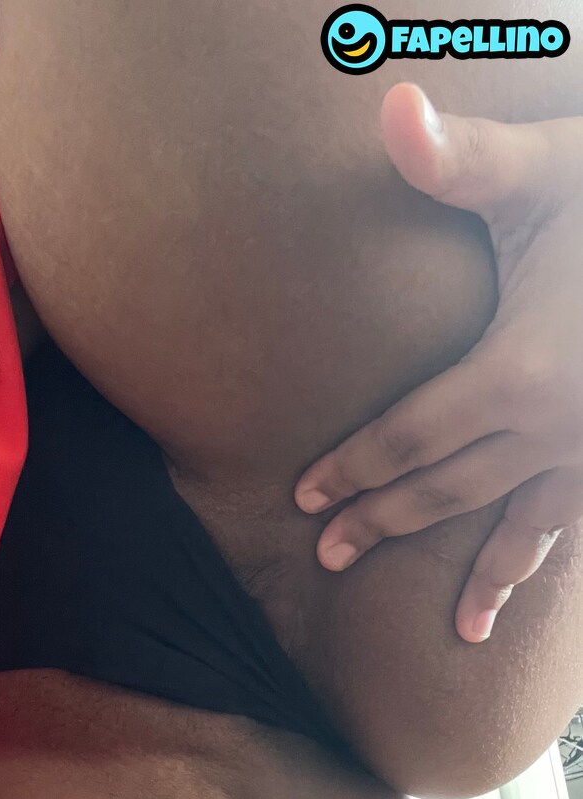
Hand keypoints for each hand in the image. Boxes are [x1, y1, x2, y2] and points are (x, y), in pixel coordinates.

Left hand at [294, 83, 582, 643]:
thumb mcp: (545, 176)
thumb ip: (461, 161)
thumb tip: (388, 106)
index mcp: (516, 373)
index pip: (408, 437)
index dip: (351, 470)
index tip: (307, 502)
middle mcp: (556, 429)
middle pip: (448, 490)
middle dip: (385, 523)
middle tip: (331, 558)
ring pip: (528, 525)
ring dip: (488, 574)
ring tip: (461, 627)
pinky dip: (562, 555)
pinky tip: (551, 588)